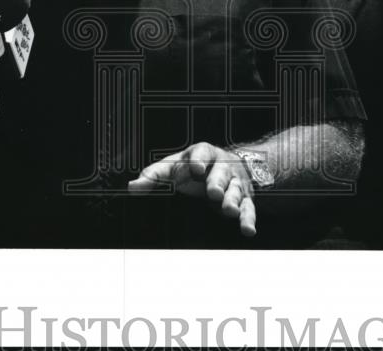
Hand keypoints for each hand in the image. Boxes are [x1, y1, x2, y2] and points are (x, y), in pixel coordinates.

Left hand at [128, 142, 257, 236]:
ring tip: (229, 211)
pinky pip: (249, 208)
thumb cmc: (194, 168)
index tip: (195, 169)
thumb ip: (154, 176)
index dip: (199, 160)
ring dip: (233, 200)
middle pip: (221, 172)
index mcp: (203, 154)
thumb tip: (133, 187)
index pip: (201, 153)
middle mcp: (221, 166)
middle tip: (213, 193)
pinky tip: (247, 230)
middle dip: (217, 183)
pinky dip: (248, 219)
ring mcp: (234, 183)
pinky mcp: (245, 199)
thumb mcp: (174, 167)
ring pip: (236, 190)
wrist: (228, 166)